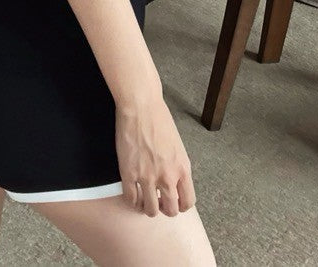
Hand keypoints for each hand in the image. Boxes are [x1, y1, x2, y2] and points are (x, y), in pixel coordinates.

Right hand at [115, 96, 195, 216]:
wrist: (141, 106)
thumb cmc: (159, 119)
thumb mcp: (177, 145)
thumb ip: (177, 166)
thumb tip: (173, 181)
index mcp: (182, 168)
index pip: (188, 202)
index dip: (180, 206)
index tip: (173, 202)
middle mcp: (167, 176)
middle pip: (170, 210)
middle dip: (164, 209)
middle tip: (157, 201)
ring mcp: (147, 177)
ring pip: (150, 210)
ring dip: (147, 208)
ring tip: (143, 199)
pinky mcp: (129, 173)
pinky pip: (131, 199)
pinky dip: (132, 201)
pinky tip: (132, 193)